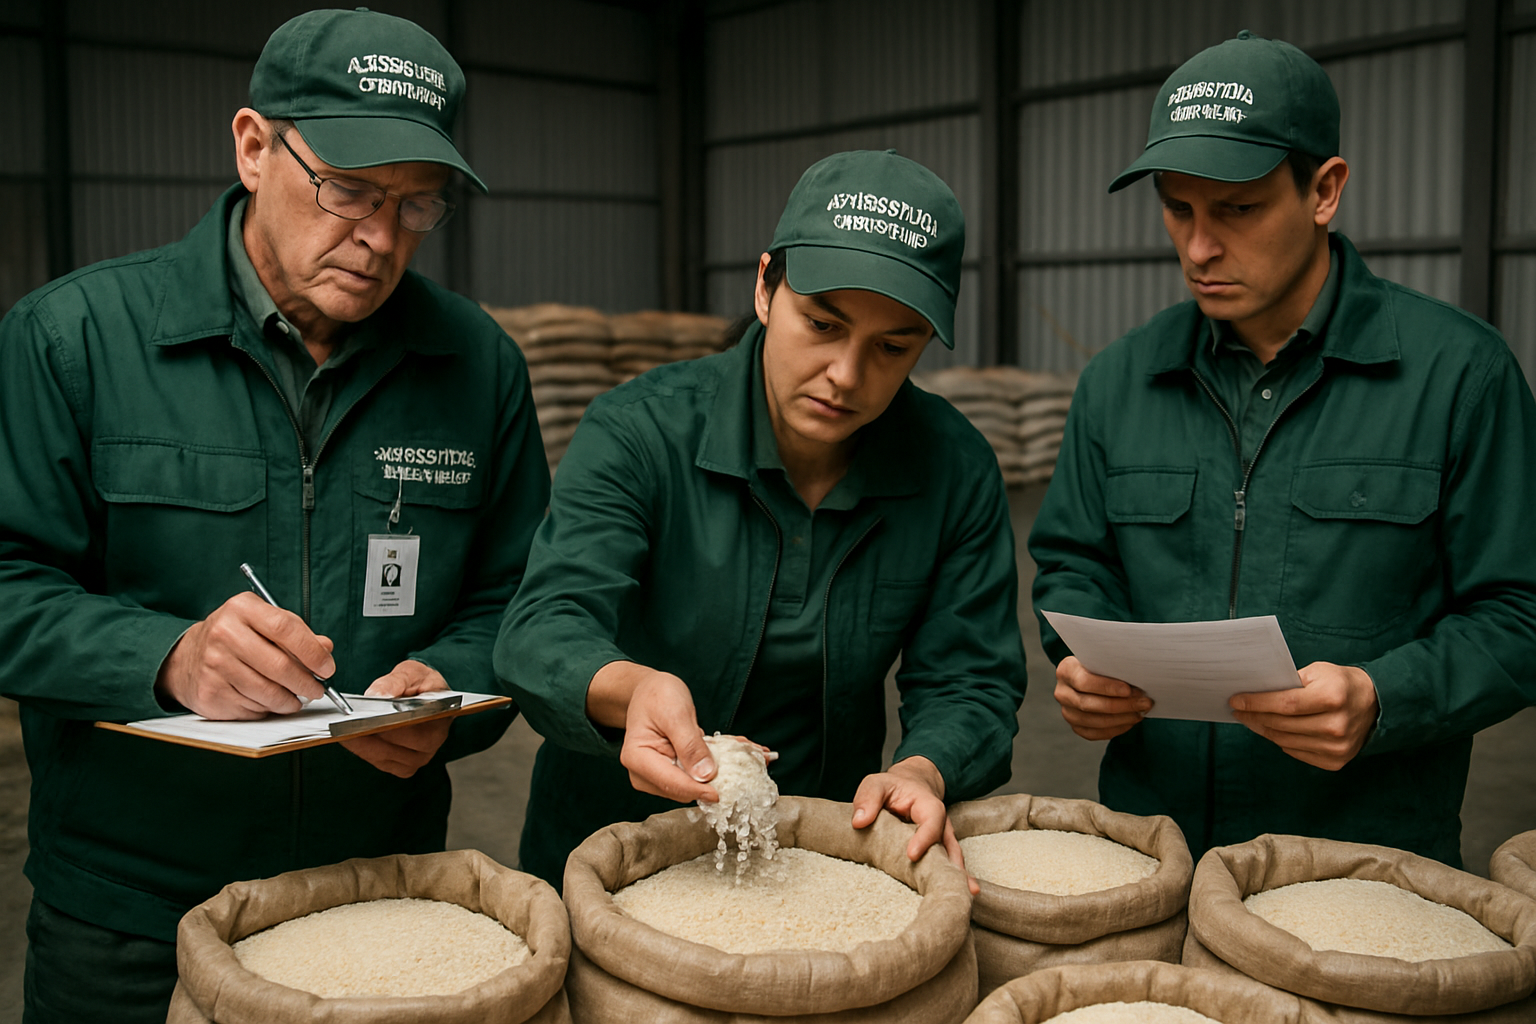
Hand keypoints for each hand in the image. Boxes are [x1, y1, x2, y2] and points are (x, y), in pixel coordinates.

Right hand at [155, 592, 333, 719]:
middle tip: (317, 689)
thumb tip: (325, 649)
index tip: (327, 668)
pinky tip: (267, 701)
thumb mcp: (263, 623)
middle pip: (279, 665)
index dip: (312, 652)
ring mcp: (214, 665)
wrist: (185, 658)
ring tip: (295, 697)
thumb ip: (297, 634)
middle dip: (306, 683)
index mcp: (242, 608)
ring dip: (289, 700)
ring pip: (267, 692)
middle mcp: (224, 634)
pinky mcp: (210, 692)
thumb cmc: (234, 638)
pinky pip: (252, 707)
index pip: (286, 628)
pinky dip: (267, 708)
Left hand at [339, 661, 452, 776]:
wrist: (428, 694)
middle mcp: (432, 744)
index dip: (387, 728)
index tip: (364, 721)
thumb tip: (376, 695)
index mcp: (440, 720)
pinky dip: (364, 750)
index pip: (413, 731)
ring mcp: (418, 758)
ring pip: (383, 758)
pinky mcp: (403, 765)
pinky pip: (380, 762)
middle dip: (367, 738)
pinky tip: (351, 737)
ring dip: (362, 745)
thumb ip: (394, 682)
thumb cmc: (422, 683)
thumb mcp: (411, 672)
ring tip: (342, 731)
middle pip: (394, 749)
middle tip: (344, 727)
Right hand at [588, 661, 718, 803]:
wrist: (649, 691)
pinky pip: (690, 779)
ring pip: (688, 788)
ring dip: (710, 775)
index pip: (671, 783)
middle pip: (680, 790)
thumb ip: (690, 745)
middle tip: (736, 767)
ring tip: (730, 754)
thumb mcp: (676, 714)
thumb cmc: (657, 696)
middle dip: (707, 782)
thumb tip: (705, 775)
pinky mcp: (666, 775)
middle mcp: (641, 774)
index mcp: (637, 759)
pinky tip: (719, 754)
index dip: (697, 790)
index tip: (720, 793)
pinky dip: (706, 769)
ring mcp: (653, 777)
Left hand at [851, 756, 977, 894]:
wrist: (909, 786)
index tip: (911, 855)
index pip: (932, 820)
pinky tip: (960, 896)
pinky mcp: (938, 853)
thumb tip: (859, 822)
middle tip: (948, 888)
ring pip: (953, 859)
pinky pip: (946, 867)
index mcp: (928, 805)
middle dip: (951, 866)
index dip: (924, 838)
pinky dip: (952, 881)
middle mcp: (941, 825)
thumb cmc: (892, 787)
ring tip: (963, 896)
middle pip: (949, 845)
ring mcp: (942, 841)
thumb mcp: (877, 784)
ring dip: (957, 878)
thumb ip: (868, 798)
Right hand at [1054, 655, 1151, 739]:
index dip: (1107, 687)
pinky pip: (1095, 733)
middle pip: (1090, 704)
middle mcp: (1062, 693)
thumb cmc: (1100, 666)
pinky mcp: (1076, 726)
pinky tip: (1130, 721)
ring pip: (1095, 721)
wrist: (1090, 676)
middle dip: (1122, 705)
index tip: (1129, 690)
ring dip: (1122, 719)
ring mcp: (1067, 712)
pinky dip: (1116, 729)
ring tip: (1140, 712)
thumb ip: (1113, 667)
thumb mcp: (1102, 660)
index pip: (1084, 682)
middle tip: (1144, 702)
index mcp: (1065, 671)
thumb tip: (1138, 677)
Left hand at [1229, 661, 1377, 770]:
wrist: (1375, 704)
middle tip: (1238, 710)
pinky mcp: (1336, 761)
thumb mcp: (1318, 671)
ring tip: (1251, 720)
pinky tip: (1273, 730)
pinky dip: (1281, 741)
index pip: (1285, 704)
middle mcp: (1337, 726)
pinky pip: (1296, 752)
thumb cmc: (1341, 683)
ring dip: (1264, 730)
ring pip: (1285, 741)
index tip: (1236, 701)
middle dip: (1254, 717)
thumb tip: (1255, 692)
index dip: (1257, 703)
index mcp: (1332, 698)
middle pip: (1282, 724)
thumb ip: (1289, 682)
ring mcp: (1337, 747)